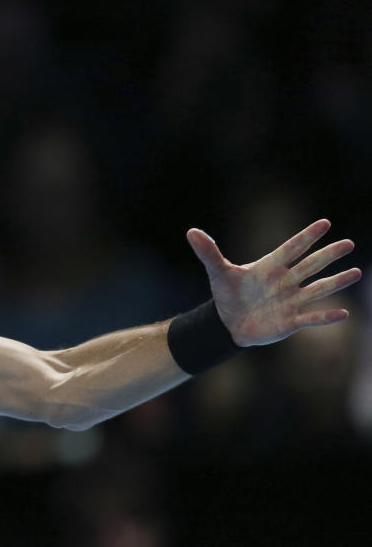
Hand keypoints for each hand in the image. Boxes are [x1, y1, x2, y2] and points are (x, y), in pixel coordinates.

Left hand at [187, 219, 360, 346]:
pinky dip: (325, 317)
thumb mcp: (217, 273)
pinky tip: (343, 313)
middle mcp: (285, 281)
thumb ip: (208, 253)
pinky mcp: (290, 321)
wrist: (227, 323)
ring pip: (317, 289)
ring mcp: (290, 301)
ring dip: (336, 282)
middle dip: (328, 255)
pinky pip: (311, 318)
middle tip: (349, 243)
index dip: (306, 237)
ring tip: (355, 272)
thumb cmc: (227, 294)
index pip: (291, 248)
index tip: (325, 223)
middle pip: (310, 265)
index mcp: (270, 266)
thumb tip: (191, 231)